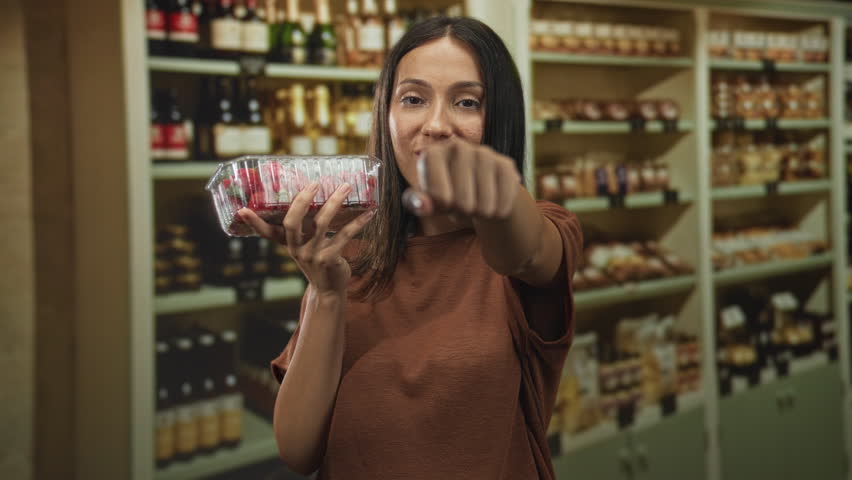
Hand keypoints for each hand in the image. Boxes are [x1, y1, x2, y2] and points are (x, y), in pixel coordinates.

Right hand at [238, 182, 374, 296]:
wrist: (329, 291)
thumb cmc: (317, 262)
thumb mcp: (304, 248)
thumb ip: (301, 230)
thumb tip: (307, 200)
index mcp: (288, 244)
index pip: (266, 232)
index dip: (254, 222)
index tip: (242, 209)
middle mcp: (296, 249)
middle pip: (292, 222)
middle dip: (302, 200)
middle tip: (315, 183)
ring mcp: (313, 255)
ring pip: (322, 223)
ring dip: (335, 202)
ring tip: (346, 187)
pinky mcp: (330, 259)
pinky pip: (345, 235)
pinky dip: (359, 222)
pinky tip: (370, 212)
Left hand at [403, 139, 521, 218]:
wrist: (477, 188)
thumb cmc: (446, 193)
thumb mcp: (428, 201)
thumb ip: (419, 204)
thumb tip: (423, 206)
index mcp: (433, 154)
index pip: (438, 196)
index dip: (443, 208)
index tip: (443, 202)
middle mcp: (457, 147)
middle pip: (462, 202)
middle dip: (462, 212)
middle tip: (461, 205)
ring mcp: (484, 153)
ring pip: (484, 205)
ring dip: (480, 213)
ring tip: (475, 203)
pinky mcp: (505, 164)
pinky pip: (503, 201)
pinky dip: (498, 212)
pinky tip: (493, 204)